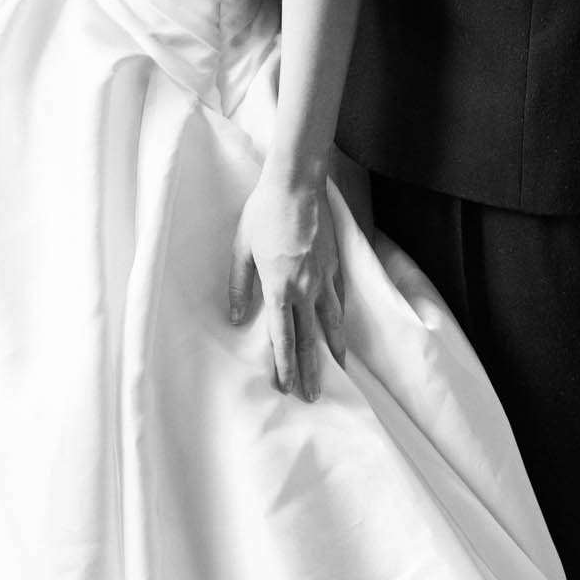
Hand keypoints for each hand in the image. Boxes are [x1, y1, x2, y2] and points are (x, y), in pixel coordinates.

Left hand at [228, 169, 346, 399]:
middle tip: (314, 396)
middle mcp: (306, 288)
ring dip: (334, 349)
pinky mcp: (336, 263)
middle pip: (310, 338)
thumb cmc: (263, 213)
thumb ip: (240, 285)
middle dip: (311, 369)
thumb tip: (238, 317)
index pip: (284, 337)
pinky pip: (339, 297)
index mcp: (280, 288)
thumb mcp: (242, 247)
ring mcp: (325, 276)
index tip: (287, 387)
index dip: (285, 365)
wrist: (297, 183)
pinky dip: (340, 317)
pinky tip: (340, 325)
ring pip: (332, 321)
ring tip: (339, 369)